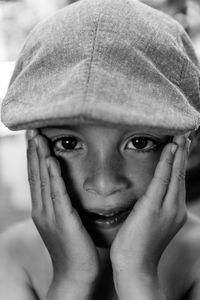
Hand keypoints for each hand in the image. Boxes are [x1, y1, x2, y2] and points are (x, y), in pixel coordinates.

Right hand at [26, 130, 99, 289]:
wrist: (76, 274)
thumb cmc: (74, 247)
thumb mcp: (65, 221)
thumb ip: (63, 204)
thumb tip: (66, 188)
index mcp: (43, 209)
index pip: (36, 177)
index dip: (34, 156)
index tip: (34, 137)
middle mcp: (42, 210)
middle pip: (35, 174)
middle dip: (33, 151)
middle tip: (32, 130)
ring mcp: (50, 215)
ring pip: (43, 180)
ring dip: (39, 157)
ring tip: (38, 137)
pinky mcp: (63, 220)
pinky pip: (57, 194)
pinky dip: (53, 176)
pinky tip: (50, 160)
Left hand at [110, 135, 189, 292]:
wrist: (134, 266)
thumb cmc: (137, 244)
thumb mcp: (148, 221)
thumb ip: (152, 206)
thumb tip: (148, 194)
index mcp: (172, 210)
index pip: (177, 180)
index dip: (180, 161)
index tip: (180, 145)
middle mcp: (174, 207)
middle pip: (181, 174)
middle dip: (183, 153)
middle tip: (186, 134)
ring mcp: (166, 208)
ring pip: (175, 174)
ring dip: (178, 153)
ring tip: (182, 136)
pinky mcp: (153, 207)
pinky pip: (162, 179)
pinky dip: (168, 162)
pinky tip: (171, 148)